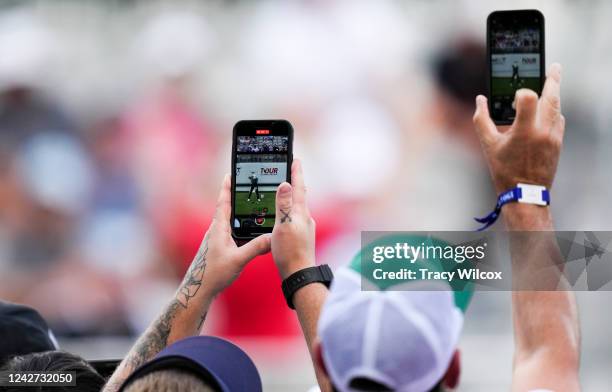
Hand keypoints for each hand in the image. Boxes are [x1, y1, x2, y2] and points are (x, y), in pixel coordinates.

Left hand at [178, 174, 270, 303]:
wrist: (198, 289)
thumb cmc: (213, 274)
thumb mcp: (238, 260)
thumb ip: (255, 247)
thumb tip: (272, 237)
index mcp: (219, 228)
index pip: (223, 202)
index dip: (227, 187)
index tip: (230, 173)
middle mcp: (217, 231)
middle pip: (228, 208)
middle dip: (236, 196)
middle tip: (246, 184)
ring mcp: (217, 239)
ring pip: (231, 221)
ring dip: (240, 213)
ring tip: (253, 205)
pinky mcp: (219, 248)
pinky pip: (232, 233)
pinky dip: (241, 228)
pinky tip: (250, 233)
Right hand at [271, 159, 315, 278]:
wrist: (299, 274)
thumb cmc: (290, 252)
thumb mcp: (284, 225)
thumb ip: (284, 205)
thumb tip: (285, 184)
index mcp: (301, 213)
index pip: (299, 187)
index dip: (296, 172)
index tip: (295, 159)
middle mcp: (305, 218)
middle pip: (300, 195)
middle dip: (295, 181)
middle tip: (292, 169)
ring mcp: (304, 228)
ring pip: (298, 207)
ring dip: (293, 196)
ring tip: (288, 188)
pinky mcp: (301, 237)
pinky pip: (295, 218)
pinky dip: (290, 211)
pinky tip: (286, 216)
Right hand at [473, 63, 564, 192]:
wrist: (525, 193)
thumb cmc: (504, 171)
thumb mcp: (488, 145)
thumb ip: (481, 120)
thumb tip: (480, 100)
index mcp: (524, 131)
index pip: (529, 97)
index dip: (521, 91)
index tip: (514, 97)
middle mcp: (543, 131)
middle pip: (552, 96)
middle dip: (553, 79)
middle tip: (553, 67)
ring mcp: (554, 136)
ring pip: (557, 107)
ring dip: (552, 95)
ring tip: (548, 86)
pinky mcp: (558, 142)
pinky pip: (559, 119)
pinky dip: (553, 112)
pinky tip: (545, 111)